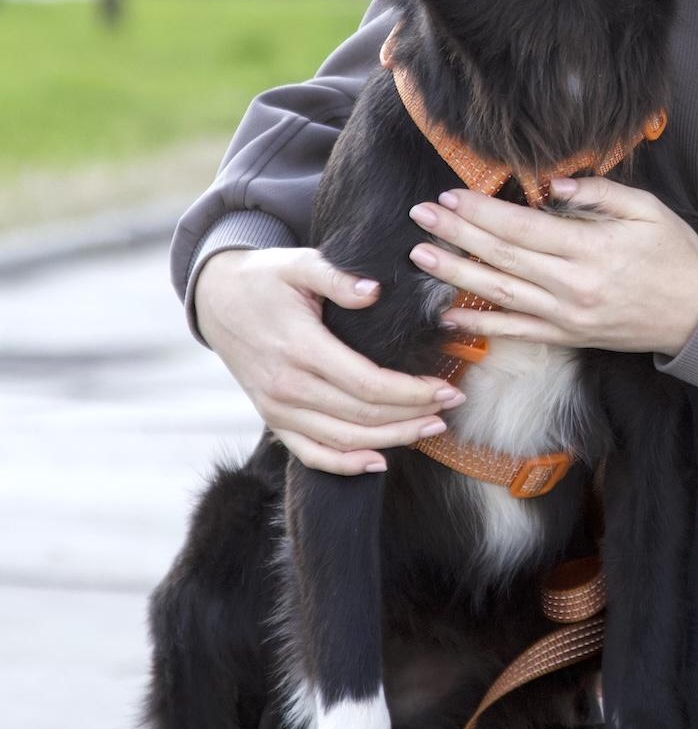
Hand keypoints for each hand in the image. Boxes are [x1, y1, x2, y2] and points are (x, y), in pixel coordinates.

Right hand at [194, 247, 465, 474]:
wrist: (215, 300)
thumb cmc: (264, 279)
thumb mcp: (297, 263)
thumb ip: (336, 276)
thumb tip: (373, 290)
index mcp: (299, 348)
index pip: (367, 383)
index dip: (411, 392)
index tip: (445, 387)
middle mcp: (287, 386)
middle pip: (363, 416)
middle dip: (414, 414)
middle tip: (451, 404)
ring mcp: (277, 409)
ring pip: (344, 440)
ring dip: (393, 439)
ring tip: (432, 428)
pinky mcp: (273, 420)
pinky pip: (311, 454)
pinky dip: (345, 464)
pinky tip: (380, 461)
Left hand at [407, 177, 697, 356]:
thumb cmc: (676, 255)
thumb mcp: (648, 209)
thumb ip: (599, 193)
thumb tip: (554, 186)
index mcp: (592, 248)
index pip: (523, 227)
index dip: (482, 212)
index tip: (450, 197)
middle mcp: (574, 285)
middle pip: (503, 256)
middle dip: (456, 235)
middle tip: (420, 216)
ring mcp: (568, 315)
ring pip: (501, 293)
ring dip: (456, 274)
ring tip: (421, 257)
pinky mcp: (568, 336)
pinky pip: (517, 331)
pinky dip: (481, 324)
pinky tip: (450, 314)